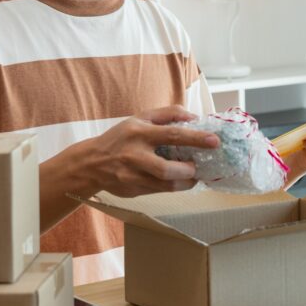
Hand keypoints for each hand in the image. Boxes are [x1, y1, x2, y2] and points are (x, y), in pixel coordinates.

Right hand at [76, 105, 218, 197]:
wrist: (91, 163)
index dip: (196, 138)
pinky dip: (174, 186)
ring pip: (166, 185)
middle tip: (198, 166)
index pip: (172, 134)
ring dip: (186, 182)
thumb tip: (194, 117)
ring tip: (192, 176)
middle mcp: (134, 155)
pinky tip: (180, 180)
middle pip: (167, 168)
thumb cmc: (121, 137)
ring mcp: (132, 176)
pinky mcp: (133, 190)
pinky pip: (160, 191)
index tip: (214, 141)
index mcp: (139, 133)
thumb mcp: (140, 119)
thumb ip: (168, 114)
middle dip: (189, 170)